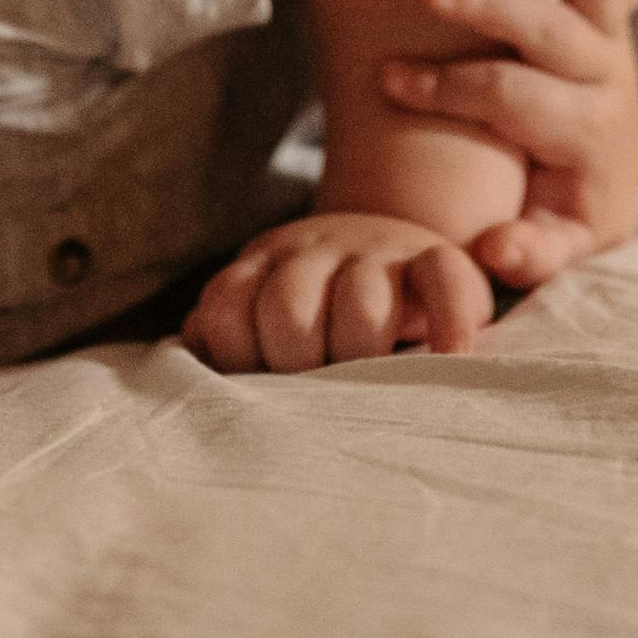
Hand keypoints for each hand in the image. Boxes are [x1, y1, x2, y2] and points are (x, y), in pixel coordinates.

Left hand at [184, 211, 497, 373]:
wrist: (390, 243)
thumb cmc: (316, 306)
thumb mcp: (260, 310)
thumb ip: (220, 333)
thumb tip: (191, 356)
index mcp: (262, 265)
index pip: (227, 311)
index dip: (237, 361)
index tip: (260, 386)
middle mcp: (313, 250)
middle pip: (288, 311)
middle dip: (297, 366)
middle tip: (316, 393)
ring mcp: (375, 250)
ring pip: (361, 303)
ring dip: (361, 355)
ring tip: (372, 388)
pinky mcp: (432, 256)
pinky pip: (441, 278)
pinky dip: (446, 322)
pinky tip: (447, 356)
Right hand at [380, 0, 637, 288]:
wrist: (603, 198)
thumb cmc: (561, 219)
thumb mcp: (554, 248)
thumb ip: (530, 254)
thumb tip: (495, 250)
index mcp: (590, 137)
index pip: (516, 101)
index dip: (453, 89)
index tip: (389, 79)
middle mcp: (610, 84)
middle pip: (552, 33)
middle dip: (489, 6)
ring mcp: (615, 49)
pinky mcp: (614, 25)